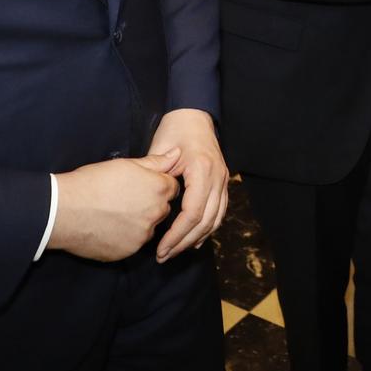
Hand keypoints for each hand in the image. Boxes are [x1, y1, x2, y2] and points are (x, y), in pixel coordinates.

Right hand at [48, 149, 181, 260]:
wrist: (64, 210)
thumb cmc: (93, 182)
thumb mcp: (126, 164)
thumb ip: (156, 162)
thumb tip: (176, 154)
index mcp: (158, 189)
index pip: (172, 188)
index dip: (157, 185)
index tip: (140, 185)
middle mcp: (156, 214)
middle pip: (162, 209)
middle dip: (150, 204)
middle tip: (125, 198)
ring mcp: (142, 236)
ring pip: (148, 228)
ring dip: (138, 222)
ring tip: (113, 213)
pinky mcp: (128, 252)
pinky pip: (132, 243)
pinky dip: (124, 237)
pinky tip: (107, 227)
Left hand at [148, 109, 228, 260]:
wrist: (194, 114)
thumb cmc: (174, 129)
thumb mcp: (160, 150)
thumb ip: (155, 177)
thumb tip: (147, 205)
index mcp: (202, 170)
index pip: (192, 212)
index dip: (177, 235)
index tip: (162, 248)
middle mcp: (218, 177)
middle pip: (206, 221)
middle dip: (184, 242)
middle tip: (165, 256)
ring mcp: (223, 180)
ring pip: (216, 219)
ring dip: (197, 238)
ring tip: (177, 251)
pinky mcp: (223, 182)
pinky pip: (220, 211)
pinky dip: (208, 228)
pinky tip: (195, 239)